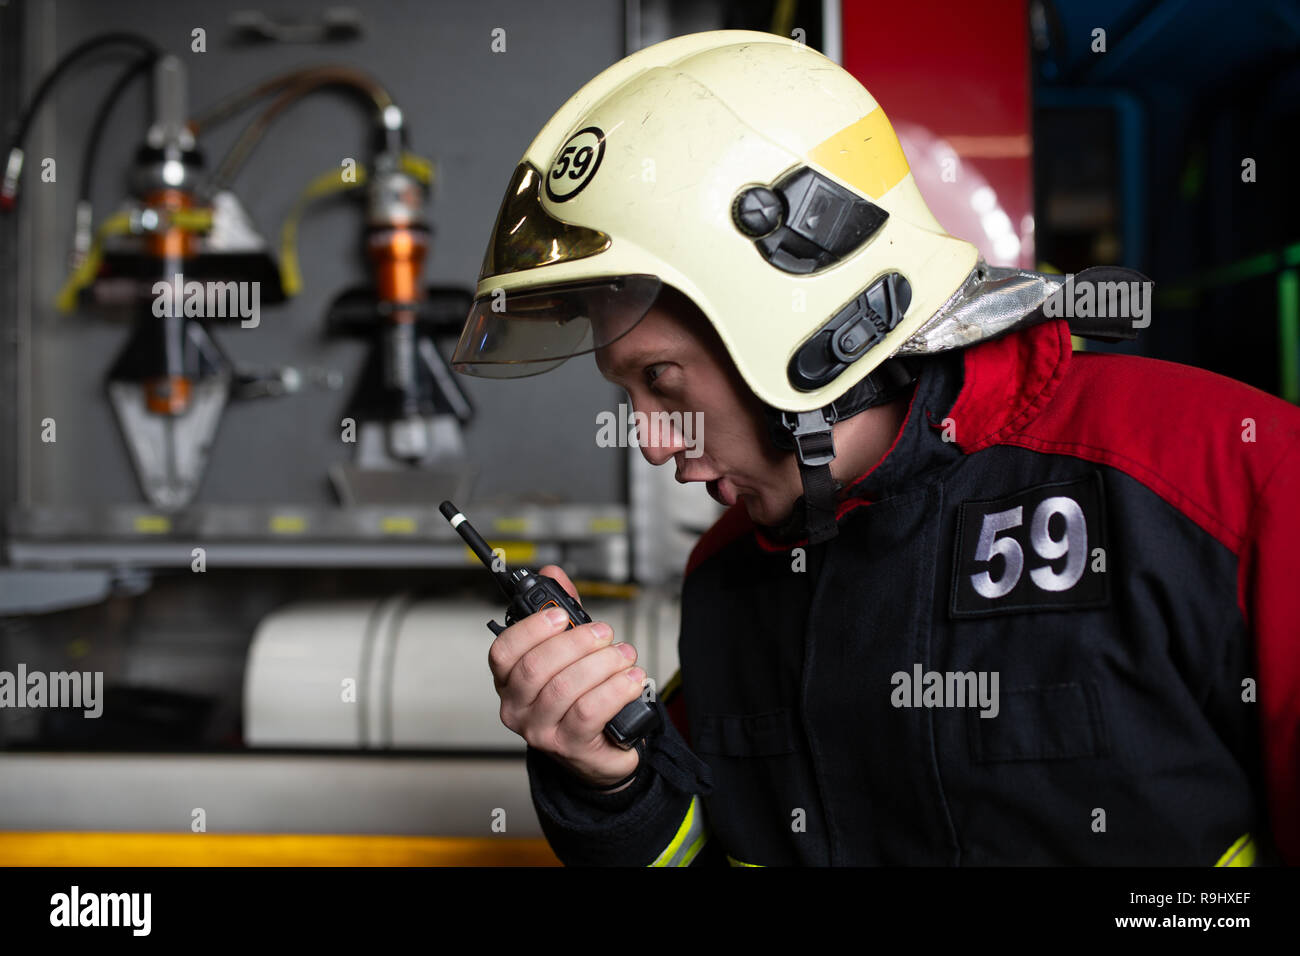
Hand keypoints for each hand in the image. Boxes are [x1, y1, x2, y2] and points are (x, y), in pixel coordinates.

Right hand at [489, 564, 645, 787]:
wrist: (599, 750)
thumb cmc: (580, 697)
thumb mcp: (569, 653)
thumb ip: (562, 611)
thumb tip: (554, 573)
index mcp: (510, 680)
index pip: (503, 651)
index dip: (531, 628)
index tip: (561, 615)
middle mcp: (517, 707)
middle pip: (536, 668)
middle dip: (576, 643)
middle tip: (604, 633)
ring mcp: (540, 731)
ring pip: (565, 689)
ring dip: (602, 664)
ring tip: (624, 655)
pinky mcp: (570, 747)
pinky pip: (589, 713)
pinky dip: (615, 690)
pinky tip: (632, 679)